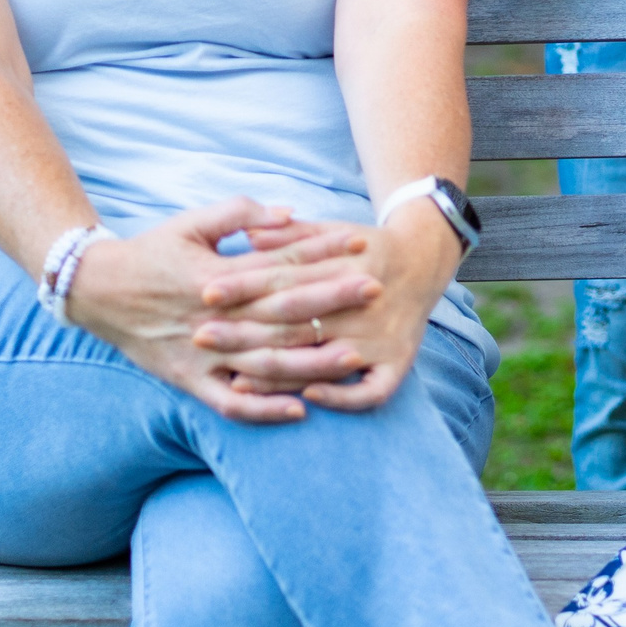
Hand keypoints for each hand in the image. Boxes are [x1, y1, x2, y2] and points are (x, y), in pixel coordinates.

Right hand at [62, 197, 373, 423]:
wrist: (96, 291)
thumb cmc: (151, 251)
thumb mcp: (191, 222)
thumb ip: (240, 213)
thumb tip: (289, 214)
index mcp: (216, 276)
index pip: (280, 263)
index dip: (322, 252)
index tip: (360, 246)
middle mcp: (213, 318)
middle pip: (283, 312)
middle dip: (332, 302)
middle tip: (377, 291)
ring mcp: (202, 355)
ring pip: (265, 363)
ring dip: (312, 362)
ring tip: (355, 357)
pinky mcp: (189, 382)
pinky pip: (230, 403)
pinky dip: (264, 408)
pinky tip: (301, 410)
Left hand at [191, 204, 461, 411]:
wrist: (424, 260)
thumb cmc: (365, 247)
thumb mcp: (332, 230)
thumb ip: (291, 235)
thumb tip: (249, 236)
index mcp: (343, 266)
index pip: (284, 278)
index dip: (243, 286)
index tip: (206, 293)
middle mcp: (362, 304)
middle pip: (295, 323)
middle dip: (244, 332)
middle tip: (201, 337)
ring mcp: (381, 338)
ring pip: (323, 361)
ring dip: (278, 374)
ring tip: (235, 378)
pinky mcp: (398, 363)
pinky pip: (369, 391)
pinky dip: (341, 396)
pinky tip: (309, 396)